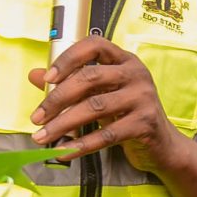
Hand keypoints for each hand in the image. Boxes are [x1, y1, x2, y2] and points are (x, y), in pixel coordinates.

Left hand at [29, 38, 181, 170]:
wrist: (162, 144)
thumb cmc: (127, 114)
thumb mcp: (100, 94)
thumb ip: (70, 83)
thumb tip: (35, 75)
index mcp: (124, 60)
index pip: (95, 45)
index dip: (68, 58)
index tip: (48, 78)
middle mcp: (135, 74)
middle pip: (90, 78)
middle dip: (57, 99)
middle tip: (37, 117)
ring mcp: (143, 98)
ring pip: (95, 107)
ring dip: (63, 124)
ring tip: (42, 137)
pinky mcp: (145, 123)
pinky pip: (107, 134)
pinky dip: (81, 145)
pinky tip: (63, 151)